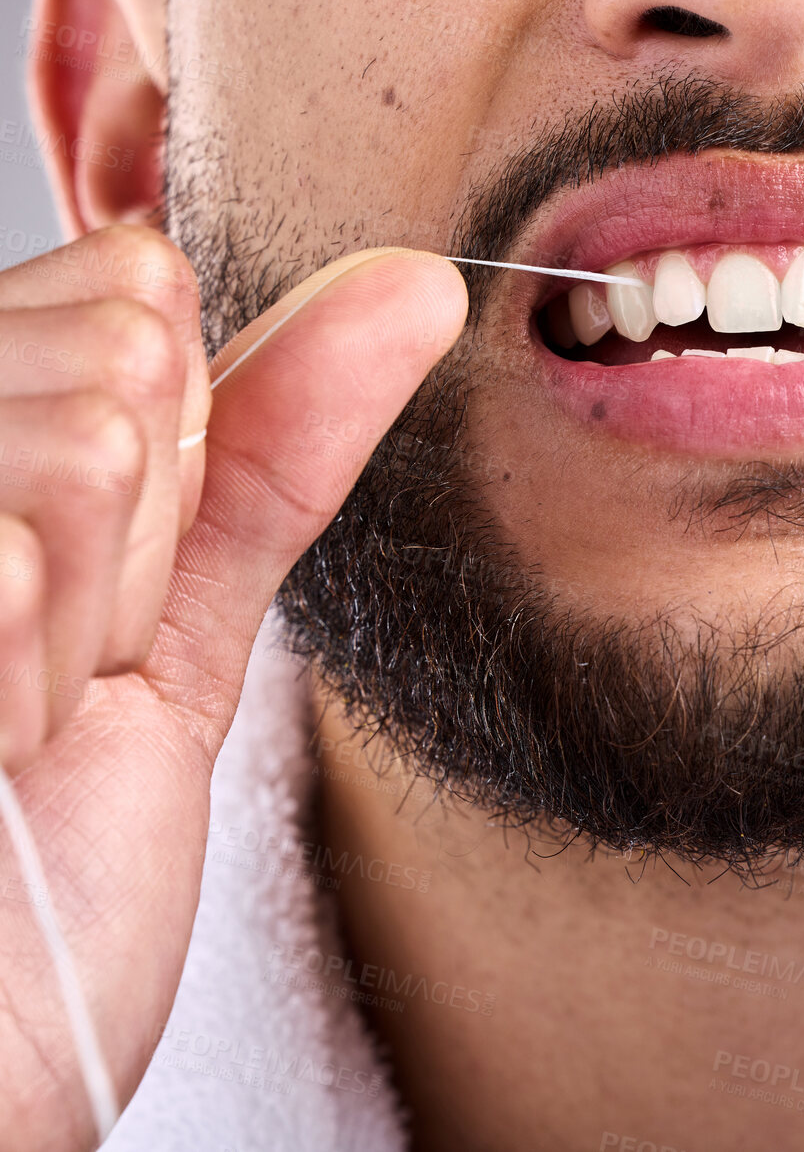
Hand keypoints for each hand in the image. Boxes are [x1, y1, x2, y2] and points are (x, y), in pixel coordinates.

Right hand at [0, 226, 465, 1150]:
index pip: (126, 294)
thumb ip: (265, 448)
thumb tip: (413, 288)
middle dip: (137, 532)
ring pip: (78, 445)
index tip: (113, 581)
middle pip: (114, 359)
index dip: (169, 446)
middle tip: (62, 666)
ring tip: (15, 715)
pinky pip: (8, 554)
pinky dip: (29, 659)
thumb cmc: (49, 865)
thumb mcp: (174, 623)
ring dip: (87, 614)